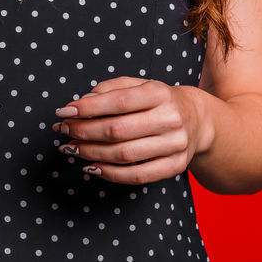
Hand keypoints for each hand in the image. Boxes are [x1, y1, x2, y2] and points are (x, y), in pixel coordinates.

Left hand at [50, 76, 211, 184]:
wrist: (198, 120)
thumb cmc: (158, 101)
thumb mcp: (139, 85)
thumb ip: (111, 89)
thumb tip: (81, 103)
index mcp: (159, 93)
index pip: (118, 101)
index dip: (87, 108)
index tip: (63, 112)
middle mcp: (170, 118)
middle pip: (118, 130)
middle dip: (83, 132)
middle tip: (63, 131)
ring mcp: (175, 145)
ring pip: (124, 155)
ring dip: (91, 154)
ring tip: (71, 149)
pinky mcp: (175, 166)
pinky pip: (137, 176)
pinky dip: (110, 174)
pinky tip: (92, 167)